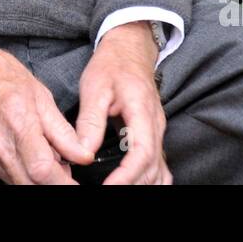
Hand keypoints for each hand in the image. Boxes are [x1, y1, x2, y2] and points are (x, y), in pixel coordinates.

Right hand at [0, 29, 95, 183]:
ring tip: (44, 153)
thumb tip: (83, 155)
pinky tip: (24, 152)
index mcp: (18, 122)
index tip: (75, 181)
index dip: (63, 182)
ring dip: (37, 178)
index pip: (42, 169)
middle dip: (53, 182)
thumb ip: (62, 131)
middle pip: (30, 184)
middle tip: (64, 167)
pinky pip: (5, 176)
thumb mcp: (41, 95)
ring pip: (18, 182)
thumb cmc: (2, 75)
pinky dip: (20, 172)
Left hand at [75, 21, 172, 183]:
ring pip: (159, 170)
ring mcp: (157, 131)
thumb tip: (83, 151)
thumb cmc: (111, 65)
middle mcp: (156, 125)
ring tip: (117, 189)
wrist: (129, 49)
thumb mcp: (95, 87)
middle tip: (106, 192)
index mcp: (142, 111)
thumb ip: (90, 120)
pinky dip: (149, 179)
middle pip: (153, 167)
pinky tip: (136, 186)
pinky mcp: (153, 134)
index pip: (142, 152)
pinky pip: (158, 164)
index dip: (127, 175)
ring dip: (142, 184)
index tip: (108, 187)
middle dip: (132, 185)